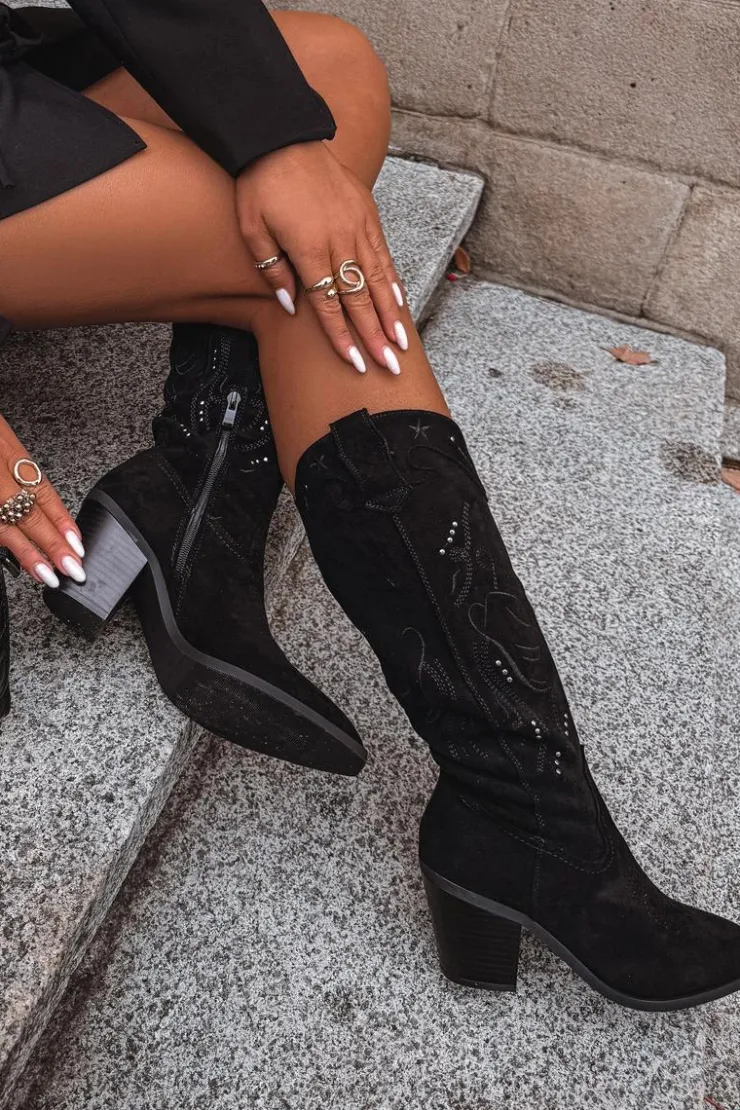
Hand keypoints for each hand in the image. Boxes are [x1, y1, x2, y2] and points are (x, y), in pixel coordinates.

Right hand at [0, 413, 84, 587]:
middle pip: (28, 513)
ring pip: (4, 526)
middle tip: (71, 568)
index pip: (43, 491)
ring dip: (26, 553)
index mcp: (9, 451)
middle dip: (51, 544)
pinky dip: (4, 544)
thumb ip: (18, 470)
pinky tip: (16, 560)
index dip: (62, 521)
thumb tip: (44, 508)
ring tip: (46, 575)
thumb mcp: (4, 442)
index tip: (77, 545)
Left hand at [236, 141, 407, 374]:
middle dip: (375, 336)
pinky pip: (383, 252)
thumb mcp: (252, 229)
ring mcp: (357, 224)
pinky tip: (399, 302)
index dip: (343, 336)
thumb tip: (291, 306)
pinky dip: (392, 280)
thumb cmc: (260, 183)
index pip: (329, 303)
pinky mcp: (367, 212)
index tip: (356, 362)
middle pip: (359, 298)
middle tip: (390, 365)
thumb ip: (272, 269)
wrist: (280, 135)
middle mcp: (338, 238)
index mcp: (309, 247)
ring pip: (377, 278)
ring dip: (390, 314)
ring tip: (402, 342)